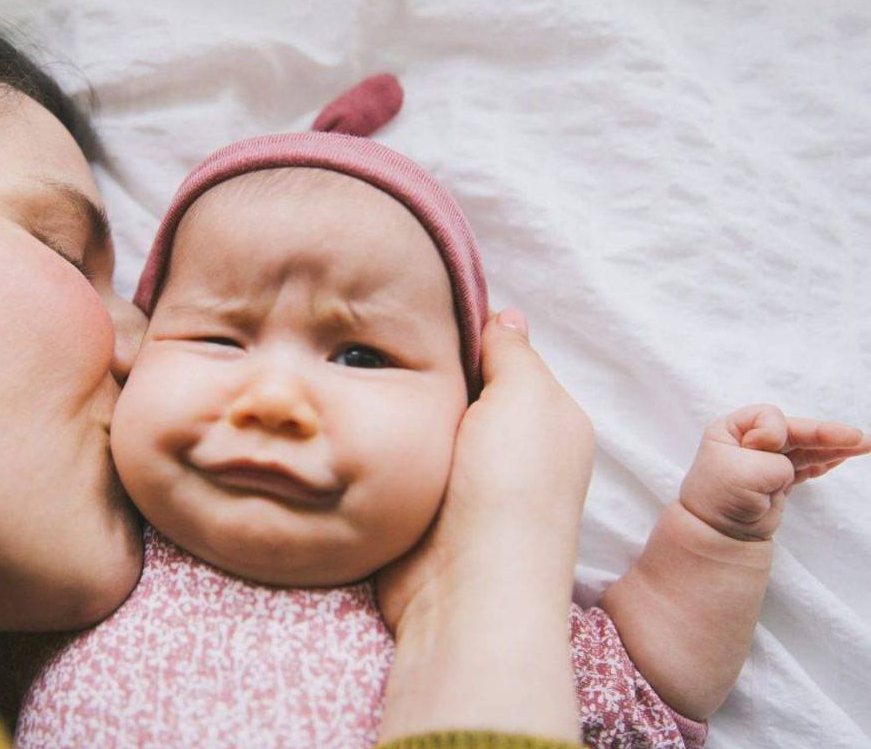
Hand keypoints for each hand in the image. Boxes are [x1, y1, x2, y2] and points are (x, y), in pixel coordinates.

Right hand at [376, 308, 594, 632]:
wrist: (465, 590)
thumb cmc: (509, 487)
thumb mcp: (527, 399)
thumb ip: (513, 352)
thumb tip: (505, 313)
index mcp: (544, 417)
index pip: (501, 354)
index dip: (462, 329)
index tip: (413, 303)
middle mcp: (505, 446)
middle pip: (455, 385)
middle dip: (420, 365)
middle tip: (369, 334)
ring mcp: (459, 479)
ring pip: (419, 418)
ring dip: (393, 403)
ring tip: (347, 368)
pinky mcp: (418, 505)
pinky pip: (395, 455)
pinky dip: (378, 440)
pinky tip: (349, 416)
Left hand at [680, 403, 870, 540]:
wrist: (717, 535)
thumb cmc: (721, 498)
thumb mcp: (744, 472)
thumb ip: (773, 460)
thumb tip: (785, 462)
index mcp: (731, 430)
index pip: (768, 417)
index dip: (773, 433)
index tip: (760, 450)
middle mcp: (748, 442)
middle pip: (794, 431)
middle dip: (825, 434)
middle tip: (857, 437)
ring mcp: (764, 461)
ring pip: (804, 448)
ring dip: (833, 447)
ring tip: (864, 444)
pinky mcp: (776, 480)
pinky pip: (806, 466)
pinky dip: (824, 462)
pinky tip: (842, 457)